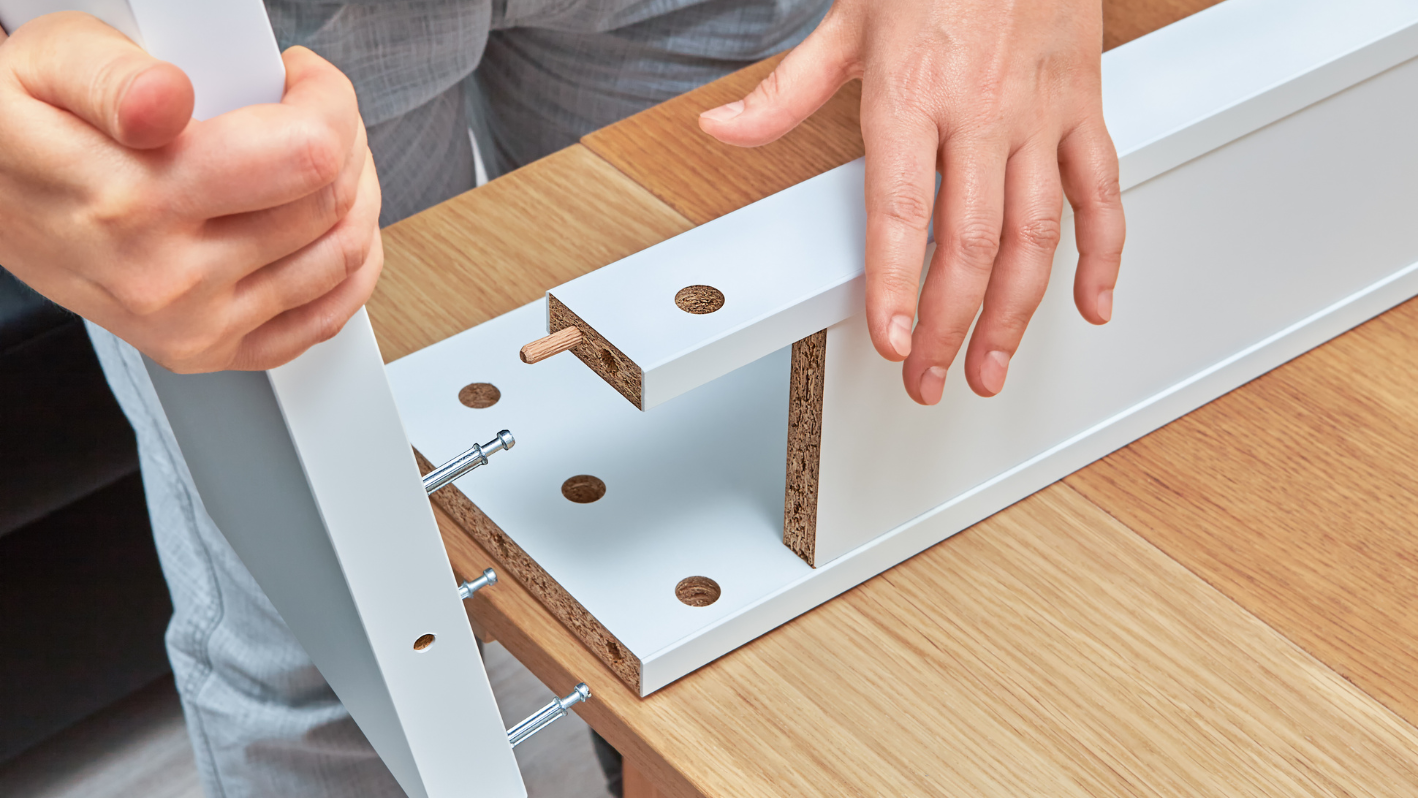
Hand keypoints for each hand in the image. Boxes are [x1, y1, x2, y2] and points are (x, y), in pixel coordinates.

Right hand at [0, 12, 381, 372]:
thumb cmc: (20, 127)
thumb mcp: (49, 64)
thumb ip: (115, 77)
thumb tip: (165, 97)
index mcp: (136, 200)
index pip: (304, 157)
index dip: (327, 103)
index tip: (302, 77)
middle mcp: (167, 277)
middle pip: (330, 206)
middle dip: (343, 141)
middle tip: (313, 111)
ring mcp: (191, 324)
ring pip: (340, 261)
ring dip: (354, 199)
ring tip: (319, 161)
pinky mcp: (207, 350)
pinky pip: (321, 322)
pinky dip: (347, 271)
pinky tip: (329, 228)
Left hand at [699, 0, 1124, 403]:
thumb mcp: (849, 18)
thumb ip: (786, 91)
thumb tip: (724, 131)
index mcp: (911, 92)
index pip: (901, 210)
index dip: (896, 284)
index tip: (889, 339)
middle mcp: (979, 110)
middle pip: (969, 240)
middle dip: (947, 323)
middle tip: (928, 377)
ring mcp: (1038, 113)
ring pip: (1035, 232)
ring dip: (1016, 312)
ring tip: (989, 366)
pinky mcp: (1083, 106)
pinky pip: (1102, 190)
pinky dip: (1103, 254)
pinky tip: (1089, 305)